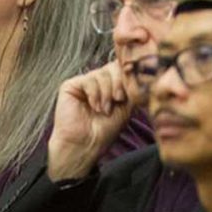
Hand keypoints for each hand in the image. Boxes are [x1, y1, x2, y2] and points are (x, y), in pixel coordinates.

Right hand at [48, 60, 137, 181]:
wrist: (86, 144)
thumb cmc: (105, 130)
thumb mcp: (127, 106)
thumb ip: (131, 87)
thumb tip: (140, 71)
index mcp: (112, 85)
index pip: (123, 68)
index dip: (129, 76)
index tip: (133, 90)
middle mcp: (98, 81)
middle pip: (113, 67)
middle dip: (119, 83)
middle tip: (119, 100)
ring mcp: (84, 82)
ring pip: (102, 73)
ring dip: (107, 93)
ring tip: (104, 110)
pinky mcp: (71, 86)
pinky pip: (89, 80)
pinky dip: (95, 94)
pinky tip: (95, 107)